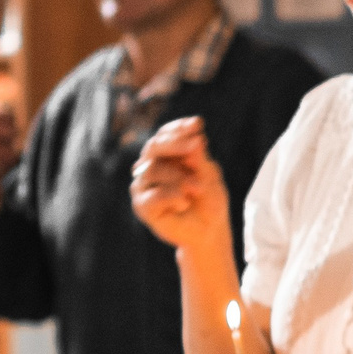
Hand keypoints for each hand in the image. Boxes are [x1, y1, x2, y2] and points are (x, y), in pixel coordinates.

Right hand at [130, 117, 232, 257]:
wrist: (209, 230)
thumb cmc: (209, 200)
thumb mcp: (209, 176)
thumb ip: (200, 161)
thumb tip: (196, 140)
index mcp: (167, 156)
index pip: (165, 134)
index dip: (179, 127)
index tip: (197, 124)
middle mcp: (151, 166)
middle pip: (154, 146)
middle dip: (176, 143)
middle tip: (198, 144)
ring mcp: (144, 186)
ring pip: (152, 170)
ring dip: (179, 177)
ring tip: (197, 188)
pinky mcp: (143, 206)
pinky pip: (152, 195)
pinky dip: (171, 196)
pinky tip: (184, 201)